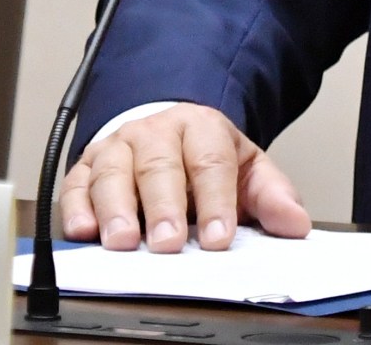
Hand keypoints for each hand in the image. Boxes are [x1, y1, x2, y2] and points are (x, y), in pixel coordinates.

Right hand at [57, 103, 309, 252]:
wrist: (167, 128)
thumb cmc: (205, 156)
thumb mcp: (246, 169)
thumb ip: (271, 195)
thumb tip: (295, 223)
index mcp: (200, 129)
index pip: (210, 162)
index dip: (216, 200)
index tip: (220, 236)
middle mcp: (154, 134)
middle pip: (158, 166)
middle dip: (163, 206)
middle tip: (169, 242)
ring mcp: (117, 148)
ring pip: (112, 173)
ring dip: (115, 208)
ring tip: (123, 241)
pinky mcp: (86, 168)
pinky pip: (75, 185)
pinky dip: (76, 208)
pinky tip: (83, 230)